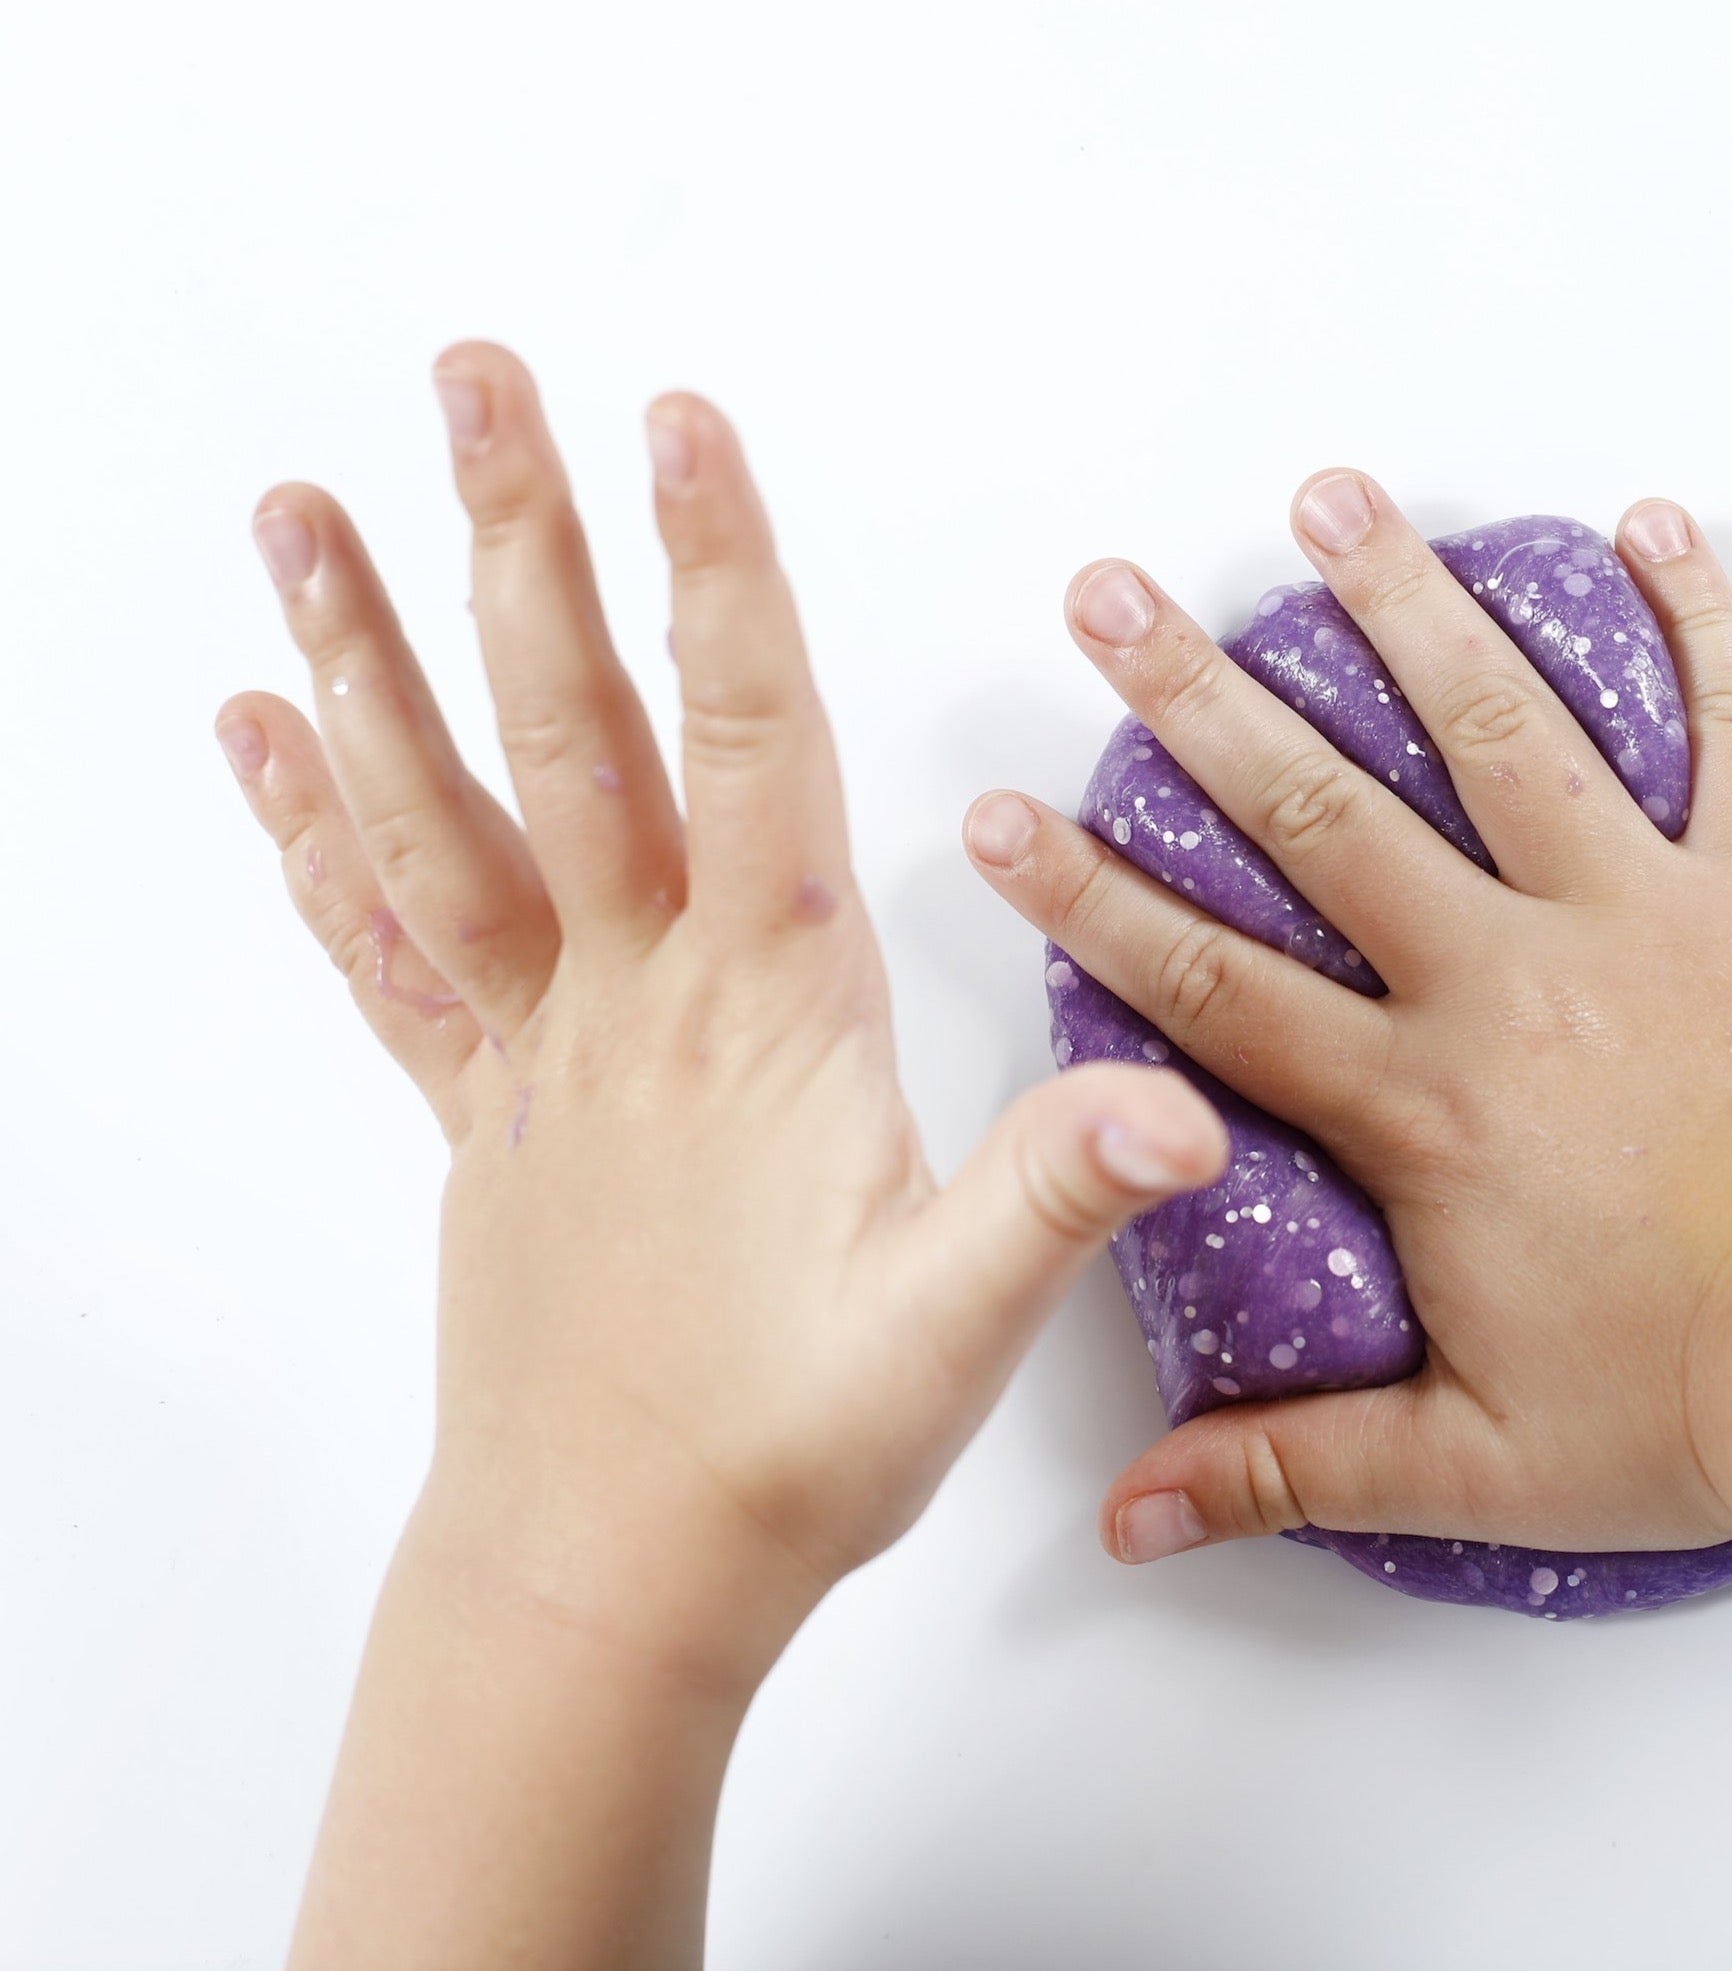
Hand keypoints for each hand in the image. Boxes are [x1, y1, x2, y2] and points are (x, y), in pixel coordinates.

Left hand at [220, 344, 1225, 1683]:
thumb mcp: (957, 1322)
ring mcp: (536, 1048)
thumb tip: (1177, 1109)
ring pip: (439, 812)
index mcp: (763, 1009)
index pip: (747, 744)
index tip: (684, 425)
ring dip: (367, 651)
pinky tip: (264, 735)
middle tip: (473, 376)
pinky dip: (313, 832)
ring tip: (299, 508)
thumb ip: (1055, 1195)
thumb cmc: (788, 1444)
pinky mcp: (481, 1110)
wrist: (613, 1574)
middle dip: (521, 540)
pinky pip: (382, 943)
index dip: (722, 575)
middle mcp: (632, 998)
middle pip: (566, 728)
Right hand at [967, 474, 1731, 1562]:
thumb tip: (1124, 1518)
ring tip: (1333, 503)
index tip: (1001, 811)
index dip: (1090, 898)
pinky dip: (1696, 620)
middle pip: (1321, 813)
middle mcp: (1507, 979)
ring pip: (1502, 728)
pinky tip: (1651, 523)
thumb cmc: (1695, 1407)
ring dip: (1408, 606)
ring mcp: (1643, 914)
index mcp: (1420, 1106)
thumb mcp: (1471, 1462)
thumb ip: (1289, 1467)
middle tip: (1111, 593)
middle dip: (1200, 694)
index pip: (1211, 984)